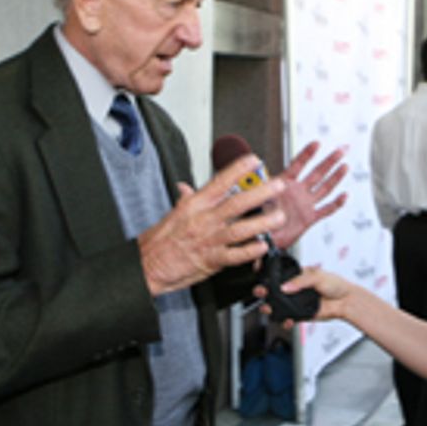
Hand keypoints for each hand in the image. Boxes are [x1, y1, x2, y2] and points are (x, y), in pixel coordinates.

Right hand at [138, 154, 286, 294]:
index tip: (254, 160)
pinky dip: (249, 251)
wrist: (147, 265)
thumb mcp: (173, 214)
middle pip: (236, 203)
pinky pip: (234, 255)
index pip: (219, 182)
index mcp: (195, 205)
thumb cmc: (160, 241)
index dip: (238, 169)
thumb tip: (186, 187)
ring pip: (240, 229)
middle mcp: (204, 220)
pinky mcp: (211, 261)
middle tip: (278, 186)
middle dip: (260, 193)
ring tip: (278, 217)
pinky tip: (262, 246)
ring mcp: (208, 240)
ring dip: (262, 223)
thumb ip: (186, 199)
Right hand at [253, 264, 367, 326]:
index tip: (263, 280)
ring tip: (269, 309)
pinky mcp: (300, 314)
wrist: (346, 302)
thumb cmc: (336, 285)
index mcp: (297, 276)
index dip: (268, 278)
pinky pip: (288, 318)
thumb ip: (301, 281)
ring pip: (278, 306)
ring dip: (271, 308)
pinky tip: (287, 320)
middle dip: (264, 293)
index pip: (278, 276)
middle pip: (274, 292)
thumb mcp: (318, 276)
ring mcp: (296, 302)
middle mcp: (294, 289)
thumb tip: (286, 286)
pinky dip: (285, 321)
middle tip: (262, 293)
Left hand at [267, 141, 347, 248]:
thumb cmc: (257, 218)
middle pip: (317, 173)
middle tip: (341, 150)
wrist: (262, 239)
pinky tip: (344, 196)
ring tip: (345, 166)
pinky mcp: (309, 218)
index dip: (307, 154)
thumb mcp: (256, 201)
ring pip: (324, 188)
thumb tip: (263, 183)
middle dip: (329, 161)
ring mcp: (304, 204)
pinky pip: (325, 210)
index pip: (297, 165)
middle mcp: (297, 192)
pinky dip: (336, 204)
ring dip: (335, 177)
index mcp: (284, 185)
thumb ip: (262, 192)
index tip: (317, 143)